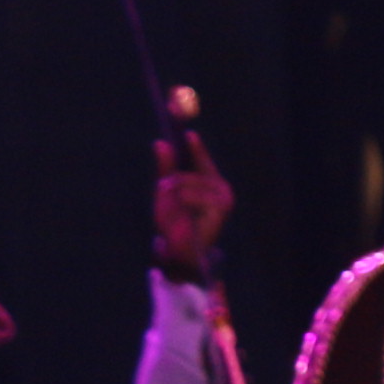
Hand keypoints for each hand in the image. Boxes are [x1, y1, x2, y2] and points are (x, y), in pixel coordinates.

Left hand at [150, 124, 236, 281]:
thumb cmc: (174, 222)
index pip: (202, 159)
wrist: (180, 250)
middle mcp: (221, 187)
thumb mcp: (165, 192)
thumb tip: (160, 142)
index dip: (196, 147)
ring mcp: (223, 197)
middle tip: (164, 193)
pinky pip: (189, 195)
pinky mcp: (220, 207)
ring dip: (174, 194)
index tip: (188, 133)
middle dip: (172, 181)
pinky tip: (186, 216)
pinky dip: (181, 203)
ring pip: (186, 182)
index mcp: (210, 181)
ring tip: (175, 211)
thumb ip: (165, 168)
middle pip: (188, 171)